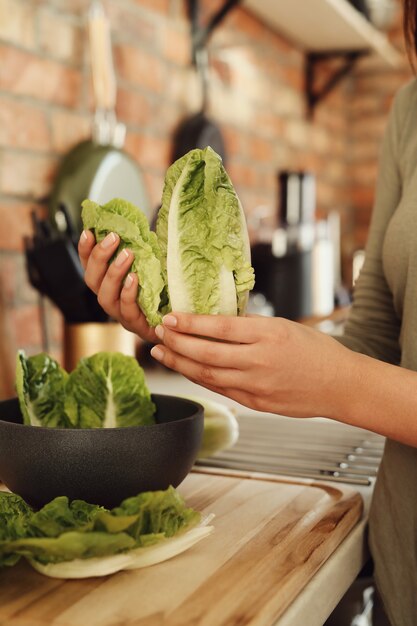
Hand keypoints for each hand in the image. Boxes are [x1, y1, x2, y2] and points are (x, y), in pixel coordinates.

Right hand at [78, 230, 157, 342]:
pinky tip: (135, 279)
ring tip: (127, 254)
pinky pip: (127, 310)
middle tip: (113, 237)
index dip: (85, 250)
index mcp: (109, 285)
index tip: (89, 231)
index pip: (89, 267)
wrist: (180, 324)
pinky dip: (128, 293)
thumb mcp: (152, 267)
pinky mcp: (137, 326)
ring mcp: (121, 315)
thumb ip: (142, 251)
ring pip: (105, 297)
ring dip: (113, 273)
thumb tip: (138, 225)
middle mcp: (110, 300)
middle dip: (99, 257)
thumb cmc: (165, 292)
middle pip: (92, 281)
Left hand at [150, 313, 353, 417]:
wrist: (341, 386)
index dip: (190, 323)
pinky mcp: (256, 404)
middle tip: (158, 333)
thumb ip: (250, 326)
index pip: (219, 328)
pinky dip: (199, 378)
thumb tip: (215, 322)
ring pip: (207, 375)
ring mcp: (256, 387)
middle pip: (206, 353)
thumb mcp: (284, 326)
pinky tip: (185, 369)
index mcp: (268, 335)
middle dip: (176, 343)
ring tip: (161, 352)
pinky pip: (220, 389)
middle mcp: (259, 362)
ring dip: (180, 364)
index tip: (169, 317)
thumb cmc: (316, 350)